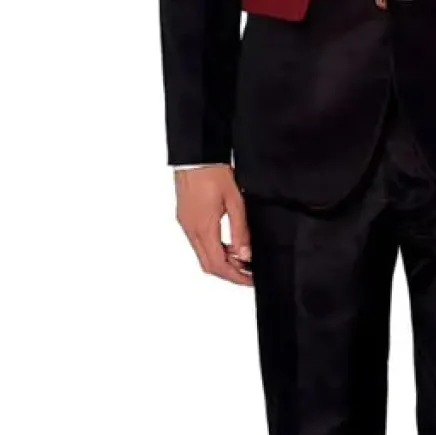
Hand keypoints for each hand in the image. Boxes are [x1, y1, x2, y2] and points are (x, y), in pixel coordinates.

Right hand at [174, 164, 252, 285]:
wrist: (196, 154)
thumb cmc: (213, 172)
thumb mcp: (235, 202)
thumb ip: (240, 231)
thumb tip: (245, 255)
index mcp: (203, 228)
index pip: (218, 265)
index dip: (235, 277)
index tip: (250, 280)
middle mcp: (191, 230)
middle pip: (208, 265)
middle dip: (229, 273)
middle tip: (248, 273)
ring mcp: (186, 224)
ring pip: (202, 255)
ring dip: (221, 261)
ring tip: (242, 258)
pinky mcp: (185, 218)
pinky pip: (198, 243)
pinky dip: (213, 249)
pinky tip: (227, 244)